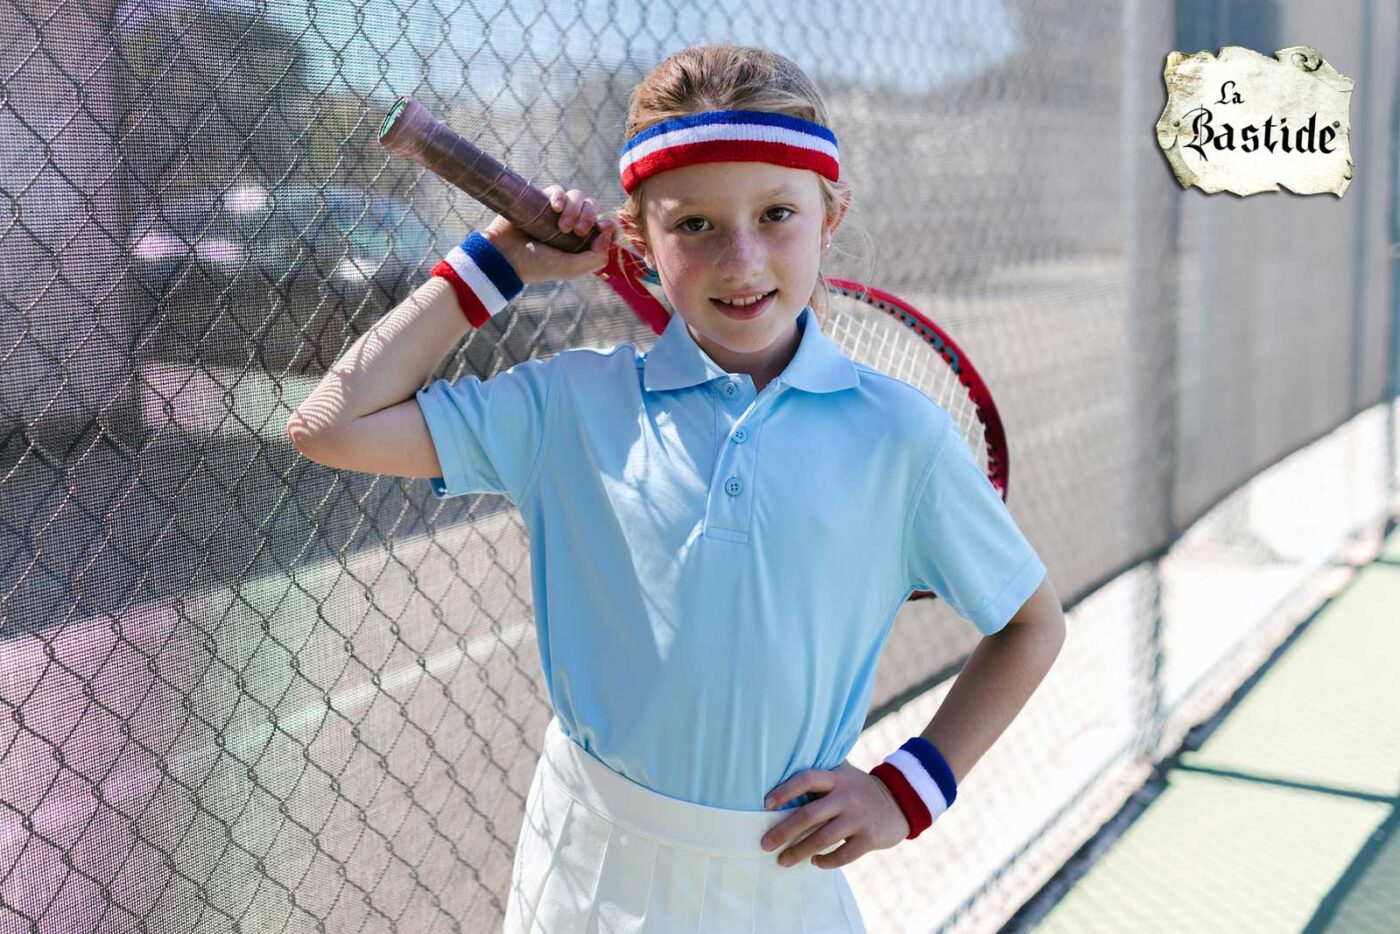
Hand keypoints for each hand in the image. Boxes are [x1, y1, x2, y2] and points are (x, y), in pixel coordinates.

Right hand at [480, 185, 615, 284]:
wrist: (505, 256)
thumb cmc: (538, 266)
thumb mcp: (572, 269)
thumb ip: (597, 257)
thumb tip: (608, 232)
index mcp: (582, 243)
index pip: (605, 227)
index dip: (608, 224)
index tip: (602, 228)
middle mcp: (572, 226)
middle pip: (593, 208)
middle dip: (589, 217)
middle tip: (577, 232)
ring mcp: (557, 213)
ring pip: (578, 197)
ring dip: (575, 208)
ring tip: (562, 225)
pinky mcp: (542, 201)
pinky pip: (558, 190)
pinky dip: (560, 196)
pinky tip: (555, 208)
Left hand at [760, 761, 909, 869]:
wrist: (901, 802)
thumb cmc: (859, 790)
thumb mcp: (843, 775)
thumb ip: (820, 777)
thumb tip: (780, 780)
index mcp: (837, 778)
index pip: (807, 779)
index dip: (785, 791)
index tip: (766, 805)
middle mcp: (846, 796)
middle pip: (809, 814)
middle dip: (784, 831)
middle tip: (765, 844)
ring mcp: (859, 817)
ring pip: (823, 838)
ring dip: (799, 851)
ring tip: (783, 860)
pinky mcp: (870, 838)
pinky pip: (843, 855)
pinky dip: (826, 861)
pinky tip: (815, 862)